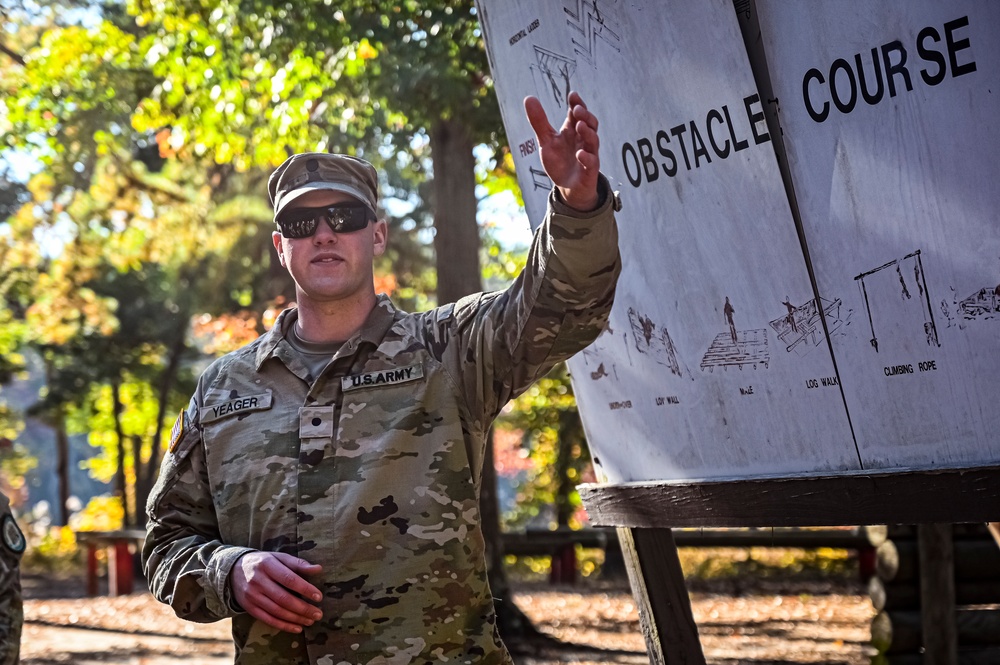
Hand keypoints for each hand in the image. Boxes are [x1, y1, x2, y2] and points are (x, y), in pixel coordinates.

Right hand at [231, 551, 323, 632]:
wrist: (233, 571)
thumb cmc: (263, 563)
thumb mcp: (278, 557)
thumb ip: (298, 564)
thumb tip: (318, 569)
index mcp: (267, 565)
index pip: (289, 579)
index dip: (305, 589)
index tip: (318, 596)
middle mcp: (258, 581)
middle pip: (283, 598)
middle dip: (303, 608)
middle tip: (318, 613)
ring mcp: (252, 596)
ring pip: (276, 611)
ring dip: (296, 618)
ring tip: (311, 620)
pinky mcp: (249, 608)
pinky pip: (268, 619)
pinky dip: (283, 625)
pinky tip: (297, 628)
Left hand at [524, 91, 600, 210]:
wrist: (567, 187)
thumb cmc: (559, 162)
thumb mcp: (545, 140)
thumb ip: (539, 121)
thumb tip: (529, 98)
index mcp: (572, 131)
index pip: (577, 113)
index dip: (577, 103)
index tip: (572, 95)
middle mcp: (583, 140)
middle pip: (590, 123)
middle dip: (585, 115)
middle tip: (577, 109)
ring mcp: (588, 154)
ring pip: (593, 140)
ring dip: (588, 132)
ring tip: (579, 125)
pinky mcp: (589, 170)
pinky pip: (592, 162)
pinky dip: (587, 157)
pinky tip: (579, 153)